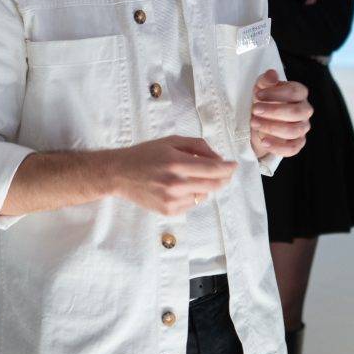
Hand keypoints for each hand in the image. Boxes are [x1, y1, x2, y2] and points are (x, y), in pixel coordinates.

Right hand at [111, 136, 237, 216]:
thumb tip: (218, 158)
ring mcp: (172, 200)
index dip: (227, 168)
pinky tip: (180, 188)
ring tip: (191, 177)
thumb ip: (197, 146)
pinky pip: (192, 204)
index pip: (213, 169)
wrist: (120, 174)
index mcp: (176, 163)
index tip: (234, 165)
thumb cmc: (145, 154)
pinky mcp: (169, 211)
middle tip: (225, 173)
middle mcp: (176, 184)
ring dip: (205, 186)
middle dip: (223, 178)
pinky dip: (192, 195)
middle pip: (213, 185)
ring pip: (204, 195)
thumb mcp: (171, 142)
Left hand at [251, 70, 311, 159]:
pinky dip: (278, 147)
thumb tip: (272, 74)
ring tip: (254, 123)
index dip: (276, 94)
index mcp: (299, 94)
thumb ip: (266, 80)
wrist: (260, 119)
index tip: (258, 95)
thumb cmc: (264, 100)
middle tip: (255, 110)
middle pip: (297, 112)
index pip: (295, 92)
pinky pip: (293, 148)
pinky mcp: (297, 143)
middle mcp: (304, 110)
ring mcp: (302, 127)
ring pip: (294, 130)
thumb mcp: (261, 88)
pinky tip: (263, 141)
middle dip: (274, 111)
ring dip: (272, 127)